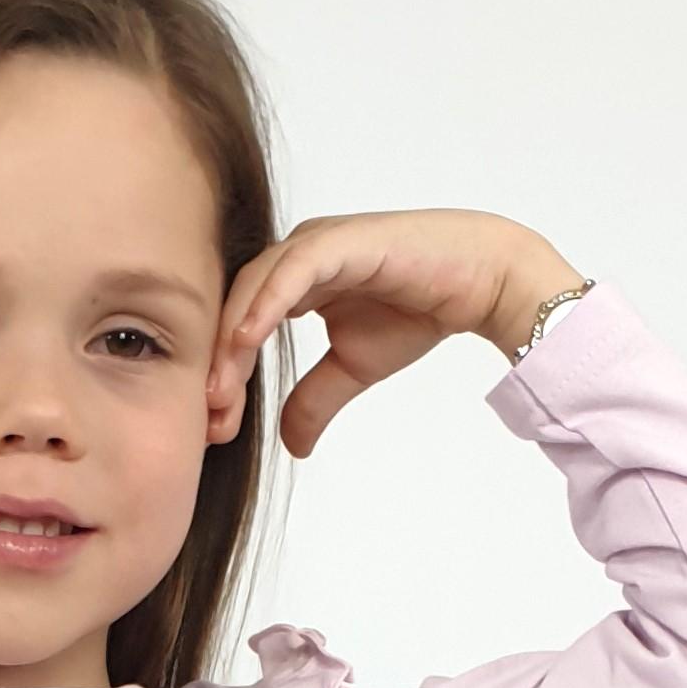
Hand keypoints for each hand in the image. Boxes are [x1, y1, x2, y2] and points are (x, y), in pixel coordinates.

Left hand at [210, 208, 587, 458]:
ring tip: (219, 390)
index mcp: (294, 281)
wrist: (478, 283)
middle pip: (236, 308)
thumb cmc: (418, 310)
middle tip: (207, 417)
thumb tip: (292, 447)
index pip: (240, 325)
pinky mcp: (340, 240)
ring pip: (255, 288)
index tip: (214, 426)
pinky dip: (265, 304)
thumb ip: (314, 400)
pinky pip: (291, 272)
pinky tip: (247, 340)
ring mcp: (316, 244)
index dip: (223, 374)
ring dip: (232, 340)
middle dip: (217, 364)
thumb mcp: (352, 368)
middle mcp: (297, 256)